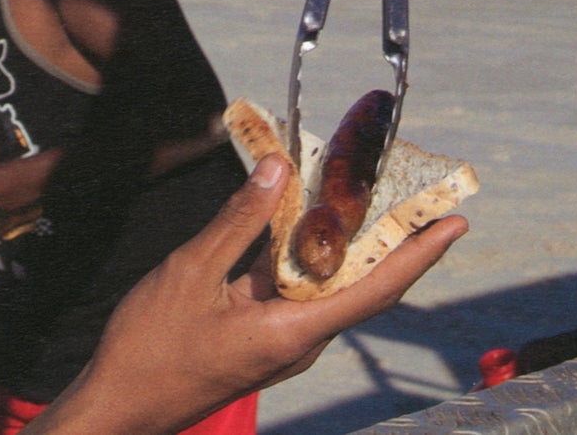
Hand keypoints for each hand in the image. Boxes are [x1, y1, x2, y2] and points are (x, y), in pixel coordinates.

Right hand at [30, 156, 467, 434]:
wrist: (120, 404)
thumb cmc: (151, 347)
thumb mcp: (191, 272)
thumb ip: (238, 221)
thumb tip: (279, 171)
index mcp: (292, 332)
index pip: (376, 288)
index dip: (419, 254)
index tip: (456, 223)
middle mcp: (300, 342)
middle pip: (361, 285)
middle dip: (390, 237)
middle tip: (408, 187)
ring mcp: (281, 344)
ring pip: (328, 287)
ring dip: (344, 242)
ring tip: (357, 190)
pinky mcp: (262, 341)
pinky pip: (297, 293)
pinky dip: (304, 256)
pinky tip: (294, 221)